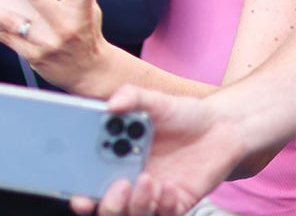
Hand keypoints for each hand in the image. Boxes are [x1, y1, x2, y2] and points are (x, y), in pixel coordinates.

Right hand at [69, 85, 241, 215]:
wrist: (222, 127)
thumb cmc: (182, 114)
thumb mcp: (155, 100)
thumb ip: (131, 97)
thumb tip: (111, 104)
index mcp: (113, 156)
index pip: (86, 182)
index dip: (78, 193)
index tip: (78, 193)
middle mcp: (128, 178)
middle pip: (107, 206)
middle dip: (108, 204)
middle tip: (118, 185)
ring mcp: (152, 193)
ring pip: (134, 214)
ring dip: (138, 202)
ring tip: (150, 179)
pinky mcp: (176, 202)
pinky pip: (163, 214)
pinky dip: (162, 204)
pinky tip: (169, 186)